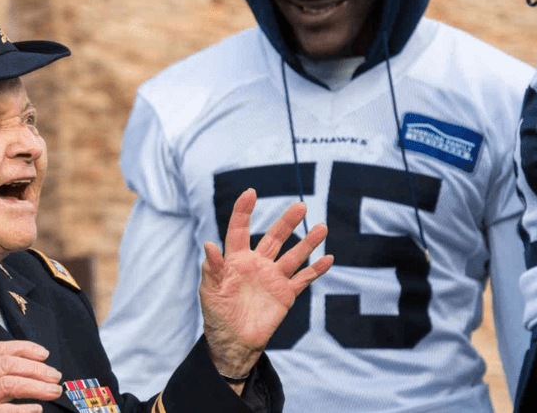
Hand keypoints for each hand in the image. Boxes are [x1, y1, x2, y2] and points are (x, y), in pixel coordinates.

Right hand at [0, 340, 62, 412]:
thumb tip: (36, 363)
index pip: (1, 348)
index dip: (26, 348)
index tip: (45, 354)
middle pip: (10, 365)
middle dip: (37, 369)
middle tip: (56, 375)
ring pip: (11, 385)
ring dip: (37, 387)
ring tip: (54, 391)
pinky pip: (6, 411)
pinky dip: (24, 409)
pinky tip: (37, 408)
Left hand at [200, 188, 332, 377]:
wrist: (233, 343)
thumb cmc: (216, 316)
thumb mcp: (210, 292)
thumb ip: (212, 268)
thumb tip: (208, 244)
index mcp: (235, 260)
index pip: (240, 230)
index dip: (244, 211)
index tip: (251, 193)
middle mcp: (257, 264)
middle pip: (274, 238)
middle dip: (287, 222)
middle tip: (300, 206)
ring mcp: (273, 279)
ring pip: (293, 256)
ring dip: (308, 243)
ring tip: (322, 227)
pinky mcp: (285, 295)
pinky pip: (303, 279)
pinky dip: (315, 270)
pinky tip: (328, 258)